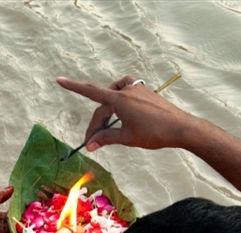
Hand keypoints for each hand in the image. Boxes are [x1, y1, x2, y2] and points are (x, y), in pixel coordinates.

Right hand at [56, 75, 196, 151]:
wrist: (181, 128)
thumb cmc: (154, 133)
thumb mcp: (127, 138)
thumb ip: (106, 138)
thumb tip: (89, 145)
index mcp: (120, 99)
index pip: (91, 91)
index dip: (73, 86)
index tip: (59, 80)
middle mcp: (127, 90)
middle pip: (104, 105)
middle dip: (97, 123)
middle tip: (93, 141)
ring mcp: (138, 89)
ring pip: (115, 94)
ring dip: (109, 107)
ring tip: (109, 122)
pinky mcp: (146, 93)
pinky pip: (128, 92)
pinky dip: (122, 102)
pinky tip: (126, 113)